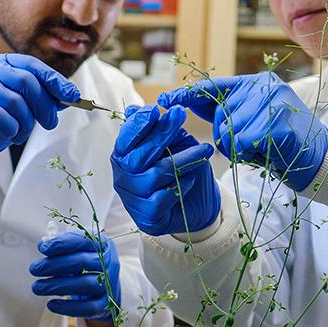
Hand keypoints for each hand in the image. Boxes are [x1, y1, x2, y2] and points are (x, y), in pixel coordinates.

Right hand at [0, 53, 79, 179]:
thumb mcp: (21, 111)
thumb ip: (41, 100)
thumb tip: (69, 96)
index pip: (32, 66)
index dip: (55, 80)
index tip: (72, 96)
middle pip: (26, 81)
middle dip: (44, 106)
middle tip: (50, 124)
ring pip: (14, 101)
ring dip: (25, 123)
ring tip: (20, 134)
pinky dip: (10, 128)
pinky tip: (7, 134)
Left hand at [29, 232, 120, 322]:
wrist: (106, 286)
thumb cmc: (87, 264)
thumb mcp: (79, 249)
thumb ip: (64, 246)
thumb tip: (45, 244)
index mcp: (101, 244)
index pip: (83, 240)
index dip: (62, 243)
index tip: (43, 247)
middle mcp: (108, 263)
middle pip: (82, 262)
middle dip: (54, 265)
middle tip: (35, 269)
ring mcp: (108, 284)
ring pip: (86, 284)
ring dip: (58, 286)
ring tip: (38, 287)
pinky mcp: (105, 304)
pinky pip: (88, 307)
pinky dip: (68, 307)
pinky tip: (51, 304)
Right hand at [111, 105, 220, 235]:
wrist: (196, 204)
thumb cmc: (180, 169)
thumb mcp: (173, 143)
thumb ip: (157, 129)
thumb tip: (134, 109)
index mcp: (124, 155)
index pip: (125, 138)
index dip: (138, 124)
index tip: (155, 110)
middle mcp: (123, 176)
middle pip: (138, 155)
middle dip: (161, 133)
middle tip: (181, 115)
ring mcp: (133, 198)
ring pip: (155, 175)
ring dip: (183, 160)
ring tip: (204, 150)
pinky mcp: (147, 217)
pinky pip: (162, 198)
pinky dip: (180, 186)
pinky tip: (191, 179)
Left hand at [159, 73, 327, 190]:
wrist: (320, 160)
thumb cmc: (281, 143)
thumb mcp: (251, 121)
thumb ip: (225, 111)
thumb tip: (184, 100)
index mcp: (257, 83)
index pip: (214, 87)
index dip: (187, 94)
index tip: (163, 100)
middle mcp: (266, 86)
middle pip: (220, 117)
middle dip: (228, 137)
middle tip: (255, 143)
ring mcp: (274, 101)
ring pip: (229, 132)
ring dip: (240, 148)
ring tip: (263, 147)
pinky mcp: (279, 121)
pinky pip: (244, 143)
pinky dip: (251, 154)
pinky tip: (268, 152)